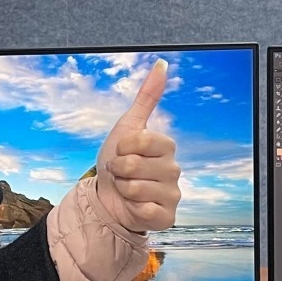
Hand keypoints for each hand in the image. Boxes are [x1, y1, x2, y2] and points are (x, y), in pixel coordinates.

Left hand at [95, 58, 180, 233]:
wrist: (107, 197)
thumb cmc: (117, 160)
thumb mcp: (128, 126)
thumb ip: (146, 97)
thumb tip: (162, 63)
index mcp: (167, 146)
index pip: (140, 141)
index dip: (121, 147)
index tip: (120, 152)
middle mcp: (174, 170)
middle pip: (134, 165)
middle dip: (118, 170)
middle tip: (121, 173)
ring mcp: (172, 194)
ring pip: (136, 189)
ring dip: (122, 190)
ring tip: (126, 190)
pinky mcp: (167, 217)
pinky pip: (145, 210)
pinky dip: (132, 209)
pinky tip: (134, 207)